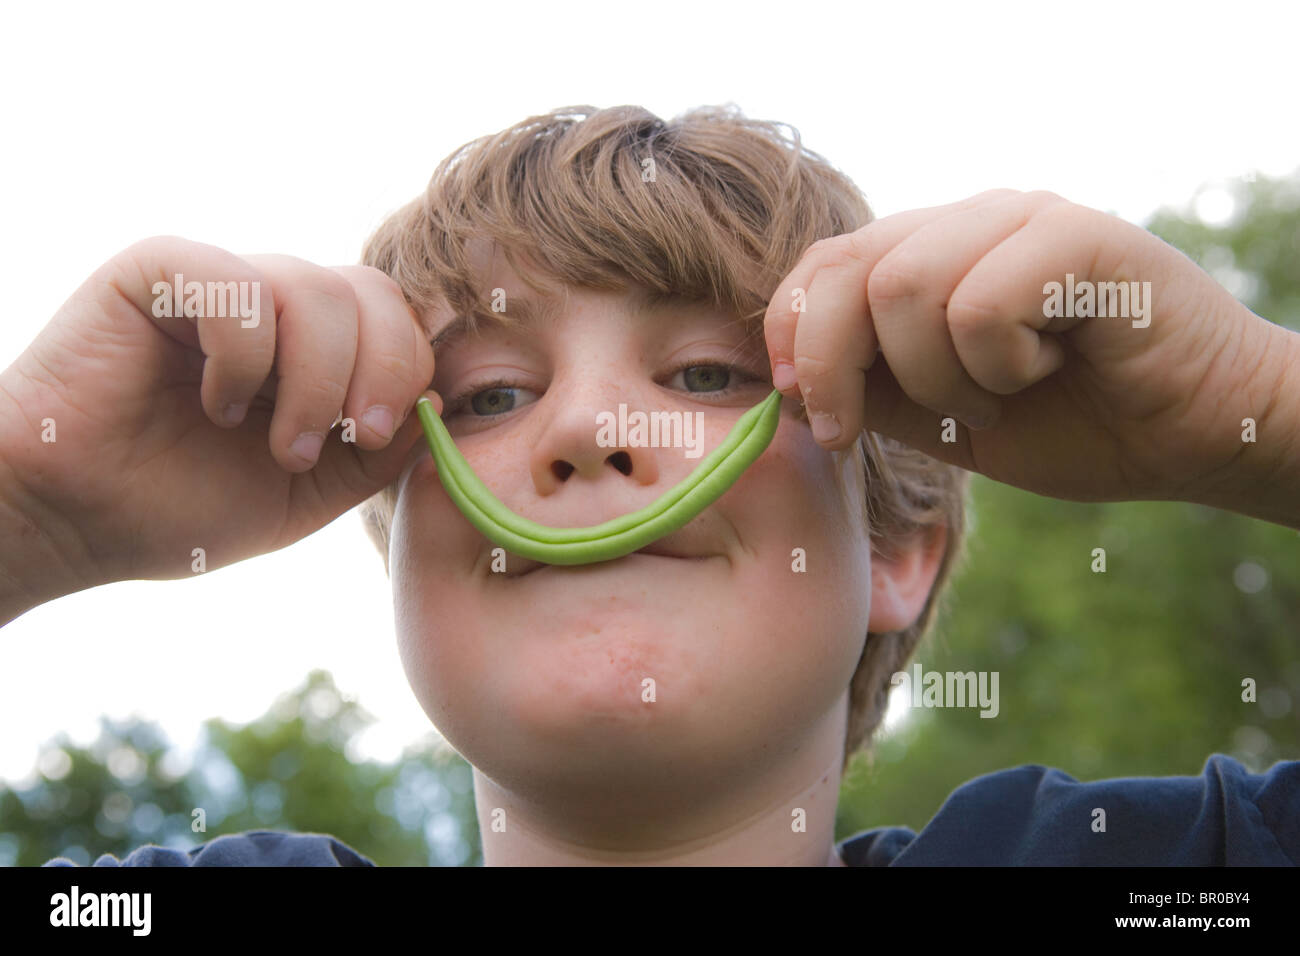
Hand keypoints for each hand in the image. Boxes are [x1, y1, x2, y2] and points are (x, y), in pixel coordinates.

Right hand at [0, 236, 439, 598]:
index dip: (408, 369)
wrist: (76, 522)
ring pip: (316, 289)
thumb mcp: (308, 489)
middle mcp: (270, 304)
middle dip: (380, 369)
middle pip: (372, 291)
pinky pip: (237, 289)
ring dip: (314, 381)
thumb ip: (376, 448)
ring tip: (277, 443)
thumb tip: (438, 397)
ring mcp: (218, 282)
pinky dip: (244, 358)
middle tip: (351, 437)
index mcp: (311, 347)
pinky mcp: (158, 271)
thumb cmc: (182, 507)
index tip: (377, 437)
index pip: (396, 318)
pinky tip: (214, 404)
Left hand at [764, 189, 1299, 511]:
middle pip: (845, 266)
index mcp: (931, 254)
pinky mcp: (1079, 237)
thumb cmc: (1076, 424)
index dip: (789, 331)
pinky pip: (981, 302)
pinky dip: (996, 364)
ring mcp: (1024, 219)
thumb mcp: (946, 420)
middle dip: (828, 363)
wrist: (1195, 437)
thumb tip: (786, 389)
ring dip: (935, 376)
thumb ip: (877, 393)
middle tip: (852, 430)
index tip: (798, 405)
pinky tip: (1044, 370)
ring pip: (905, 285)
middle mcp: (969, 222)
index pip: (824, 263)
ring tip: (994, 397)